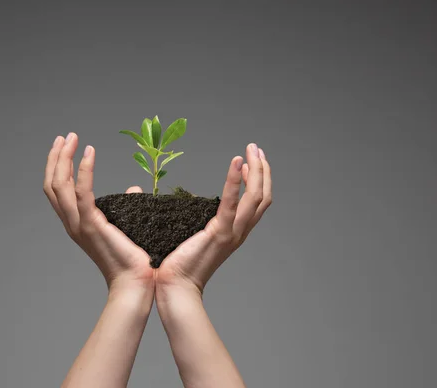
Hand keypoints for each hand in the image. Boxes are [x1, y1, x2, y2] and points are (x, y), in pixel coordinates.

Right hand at [43, 132, 153, 293]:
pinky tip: (90, 153)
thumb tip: (133, 190)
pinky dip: (85, 170)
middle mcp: (72, 223)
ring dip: (64, 158)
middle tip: (66, 136)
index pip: (58, 190)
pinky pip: (82, 193)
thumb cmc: (133, 258)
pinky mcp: (91, 225)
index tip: (66, 145)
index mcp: (77, 223)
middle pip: (53, 184)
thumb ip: (126, 204)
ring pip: (60, 185)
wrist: (135, 282)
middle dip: (57, 157)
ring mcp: (79, 225)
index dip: (58, 166)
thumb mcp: (127, 224)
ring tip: (73, 138)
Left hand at [155, 143, 271, 295]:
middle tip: (256, 148)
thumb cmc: (177, 264)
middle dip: (262, 170)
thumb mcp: (190, 234)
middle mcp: (239, 233)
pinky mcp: (219, 233)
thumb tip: (184, 197)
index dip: (258, 180)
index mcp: (234, 233)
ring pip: (255, 197)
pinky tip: (236, 161)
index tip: (251, 160)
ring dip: (256, 170)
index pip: (256, 203)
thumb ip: (192, 216)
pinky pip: (232, 202)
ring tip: (251, 149)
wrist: (174, 288)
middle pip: (262, 197)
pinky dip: (235, 180)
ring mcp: (232, 233)